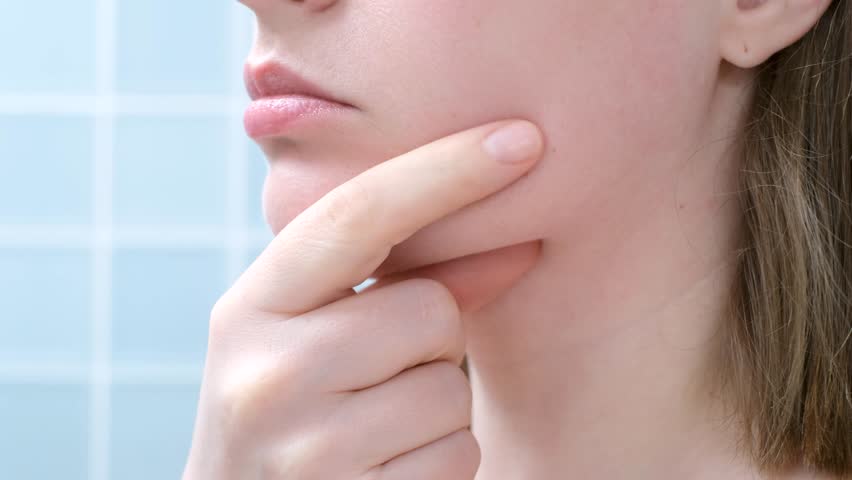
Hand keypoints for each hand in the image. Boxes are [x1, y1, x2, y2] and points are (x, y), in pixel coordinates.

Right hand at [182, 119, 543, 478]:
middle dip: (431, 340)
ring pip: (448, 390)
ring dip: (435, 408)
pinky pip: (455, 456)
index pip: (356, 215)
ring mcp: (303, 446)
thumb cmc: (297, 406)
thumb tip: (522, 243)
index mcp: (252, 307)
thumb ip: (410, 284)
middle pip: (429, 310)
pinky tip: (384, 470)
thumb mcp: (322, 334)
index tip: (522, 139)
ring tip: (374, 428)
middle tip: (378, 374)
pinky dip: (439, 462)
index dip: (445, 170)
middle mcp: (266, 371)